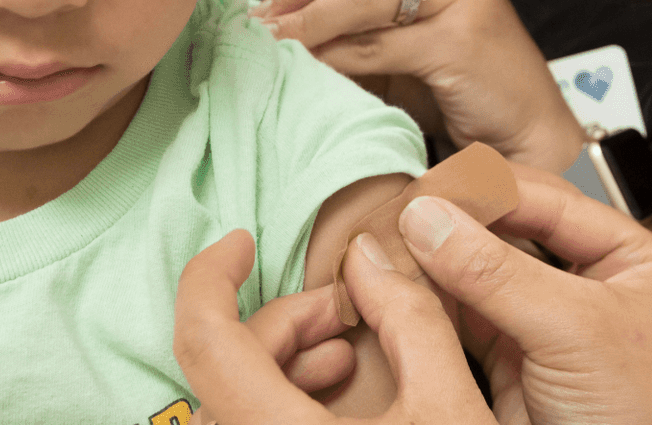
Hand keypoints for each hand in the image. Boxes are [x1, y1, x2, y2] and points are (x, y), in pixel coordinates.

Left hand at [174, 229, 496, 424]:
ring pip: (233, 406)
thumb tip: (375, 257)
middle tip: (345, 315)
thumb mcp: (449, 409)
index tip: (243, 242)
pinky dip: (281, 408)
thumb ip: (410, 319)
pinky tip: (337, 404)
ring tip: (346, 360)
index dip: (211, 274)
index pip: (202, 335)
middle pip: (223, 369)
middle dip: (282, 323)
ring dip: (282, 368)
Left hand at [251, 0, 583, 172]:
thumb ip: (361, 19)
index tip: (271, 8)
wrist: (528, 135)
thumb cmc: (462, 88)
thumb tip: (280, 16)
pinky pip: (374, 45)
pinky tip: (313, 72)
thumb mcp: (408, 38)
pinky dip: (334, 58)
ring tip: (277, 50)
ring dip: (307, 26)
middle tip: (265, 27)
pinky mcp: (460, 39)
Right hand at [406, 167, 651, 424]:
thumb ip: (498, 272)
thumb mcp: (576, 333)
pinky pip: (466, 326)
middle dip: (456, 226)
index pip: (551, 200)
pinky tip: (400, 293)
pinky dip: (431, 311)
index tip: (426, 191)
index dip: (486, 191)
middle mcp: (596, 290)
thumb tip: (428, 218)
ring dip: (436, 266)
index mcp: (636, 263)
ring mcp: (555, 332)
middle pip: (512, 234)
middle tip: (400, 217)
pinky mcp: (520, 372)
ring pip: (482, 280)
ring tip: (389, 250)